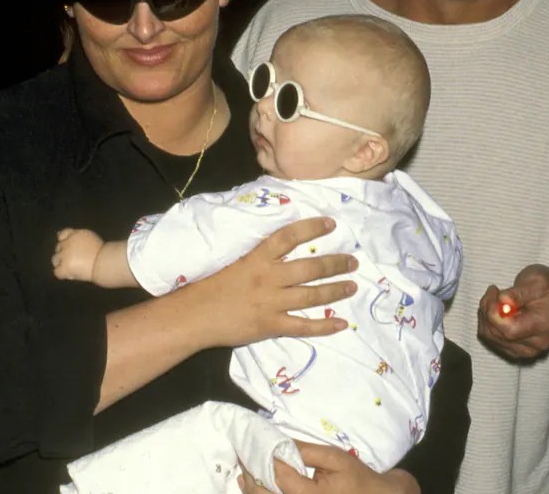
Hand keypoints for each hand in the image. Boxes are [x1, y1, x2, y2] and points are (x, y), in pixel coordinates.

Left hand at [51, 227, 102, 281]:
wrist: (104, 262)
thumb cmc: (102, 250)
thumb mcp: (90, 237)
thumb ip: (77, 236)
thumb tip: (61, 236)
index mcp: (75, 234)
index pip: (63, 234)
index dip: (63, 240)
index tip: (68, 246)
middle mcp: (68, 243)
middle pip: (58, 247)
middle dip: (64, 253)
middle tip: (73, 259)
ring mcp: (65, 255)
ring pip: (55, 259)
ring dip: (61, 263)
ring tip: (71, 267)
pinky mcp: (65, 267)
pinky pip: (57, 272)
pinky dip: (63, 274)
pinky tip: (71, 274)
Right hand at [185, 216, 358, 349]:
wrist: (195, 316)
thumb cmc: (212, 286)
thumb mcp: (235, 260)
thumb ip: (259, 255)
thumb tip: (283, 245)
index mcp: (257, 258)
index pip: (289, 236)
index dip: (312, 228)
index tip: (331, 223)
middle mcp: (268, 277)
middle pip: (309, 267)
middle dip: (335, 263)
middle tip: (353, 261)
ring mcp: (271, 303)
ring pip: (312, 295)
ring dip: (335, 290)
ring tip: (352, 286)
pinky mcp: (271, 325)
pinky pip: (303, 326)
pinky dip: (324, 325)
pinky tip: (341, 323)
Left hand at [238, 443, 417, 493]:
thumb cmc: (356, 477)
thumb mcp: (333, 457)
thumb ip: (306, 451)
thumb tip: (280, 442)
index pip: (278, 478)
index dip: (262, 461)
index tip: (249, 446)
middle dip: (251, 477)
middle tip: (241, 457)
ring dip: (253, 488)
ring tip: (243, 471)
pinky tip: (253, 486)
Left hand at [477, 263, 548, 359]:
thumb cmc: (548, 289)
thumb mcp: (537, 281)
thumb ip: (518, 292)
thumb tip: (502, 300)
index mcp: (544, 325)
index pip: (510, 330)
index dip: (494, 312)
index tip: (494, 291)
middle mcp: (536, 344)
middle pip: (498, 334)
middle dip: (487, 310)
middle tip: (492, 291)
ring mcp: (526, 350)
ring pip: (491, 337)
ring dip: (485, 316)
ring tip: (493, 298)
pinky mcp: (516, 350)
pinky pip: (491, 339)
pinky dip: (486, 323)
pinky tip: (494, 310)